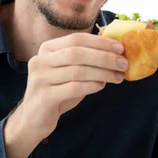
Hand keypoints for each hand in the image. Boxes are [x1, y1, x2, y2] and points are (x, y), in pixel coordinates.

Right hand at [4, 33, 127, 157]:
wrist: (34, 118)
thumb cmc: (57, 91)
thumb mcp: (69, 71)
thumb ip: (85, 59)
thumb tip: (114, 47)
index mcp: (47, 49)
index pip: (76, 39)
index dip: (100, 42)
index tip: (120, 48)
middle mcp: (40, 60)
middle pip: (77, 53)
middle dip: (104, 57)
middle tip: (123, 63)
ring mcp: (40, 78)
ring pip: (77, 71)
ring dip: (102, 73)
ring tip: (118, 77)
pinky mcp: (44, 96)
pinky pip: (73, 88)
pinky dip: (91, 85)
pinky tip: (102, 86)